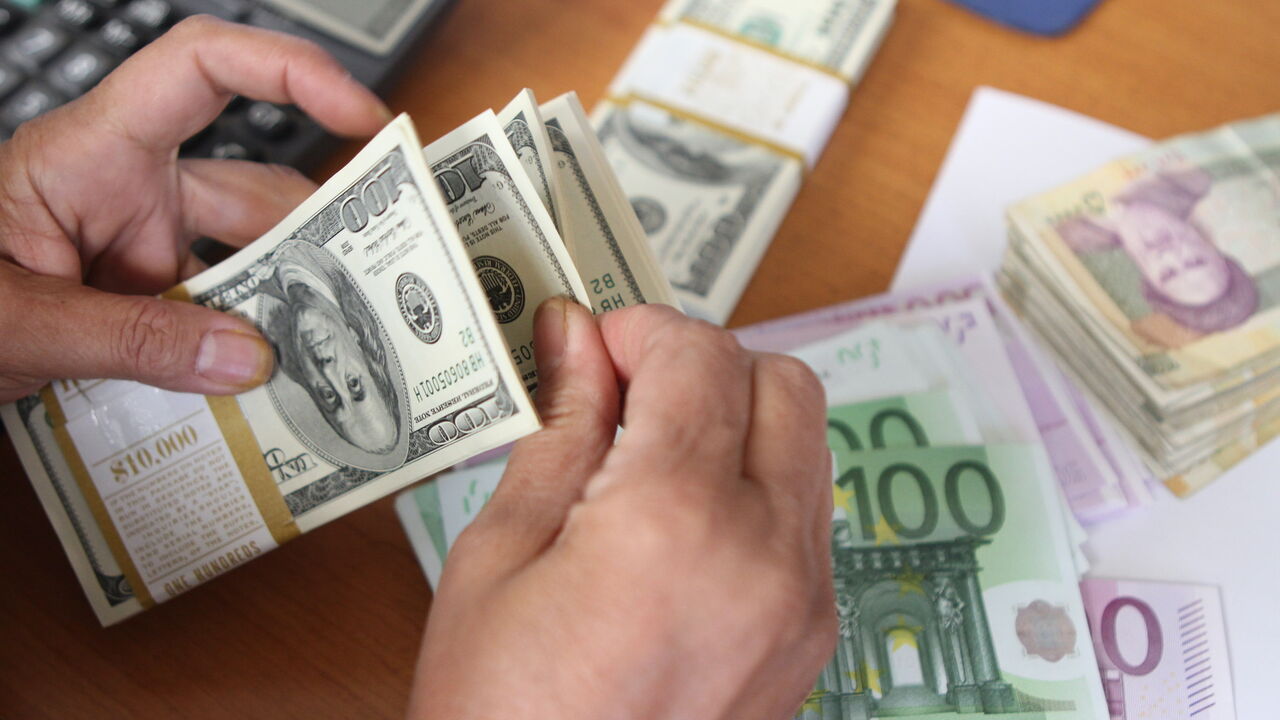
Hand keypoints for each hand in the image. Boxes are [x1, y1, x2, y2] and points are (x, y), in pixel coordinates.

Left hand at [0, 16, 390, 403]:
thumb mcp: (13, 321)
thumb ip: (128, 339)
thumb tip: (248, 359)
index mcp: (92, 153)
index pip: (201, 67)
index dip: (288, 70)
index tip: (361, 117)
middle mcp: (128, 189)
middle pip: (253, 186)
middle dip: (316, 236)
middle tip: (376, 286)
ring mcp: (139, 246)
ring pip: (244, 261)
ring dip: (282, 308)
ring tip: (329, 359)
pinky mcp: (143, 298)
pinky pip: (214, 314)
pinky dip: (244, 351)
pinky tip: (269, 394)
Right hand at [410, 300, 835, 719]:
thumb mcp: (499, 560)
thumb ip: (558, 431)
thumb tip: (573, 340)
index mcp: (677, 521)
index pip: (701, 358)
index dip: (641, 329)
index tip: (594, 344)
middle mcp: (768, 555)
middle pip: (783, 383)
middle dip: (706, 364)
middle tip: (626, 390)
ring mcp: (805, 603)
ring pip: (808, 445)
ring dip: (738, 420)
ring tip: (650, 456)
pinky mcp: (814, 638)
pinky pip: (809, 517)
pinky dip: (758, 485)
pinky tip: (683, 519)